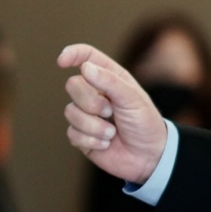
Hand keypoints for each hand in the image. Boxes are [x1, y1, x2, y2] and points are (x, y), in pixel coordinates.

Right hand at [57, 44, 168, 184]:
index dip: (72, 54)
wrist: (149, 157)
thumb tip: (84, 68)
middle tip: (110, 112)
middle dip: (91, 102)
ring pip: (70, 112)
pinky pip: (72, 133)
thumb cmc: (144, 122)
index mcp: (109, 77)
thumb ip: (109, 81)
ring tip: (112, 133)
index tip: (61, 62)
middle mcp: (94, 93)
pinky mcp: (81, 135)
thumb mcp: (132, 98)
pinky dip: (91, 141)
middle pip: (72, 85)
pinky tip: (106, 144)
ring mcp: (86, 114)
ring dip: (94, 126)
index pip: (86, 57)